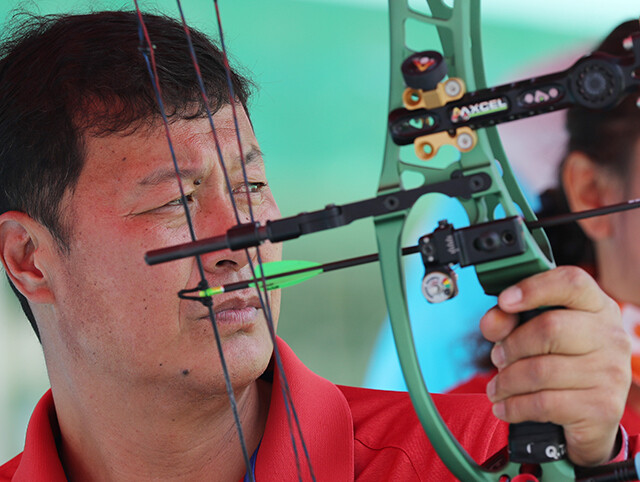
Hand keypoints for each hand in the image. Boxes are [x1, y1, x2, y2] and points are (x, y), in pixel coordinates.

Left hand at [480, 266, 630, 465]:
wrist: (588, 413)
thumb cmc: (558, 361)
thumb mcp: (531, 333)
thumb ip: (508, 321)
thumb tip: (492, 321)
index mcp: (596, 306)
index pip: (572, 282)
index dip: (534, 288)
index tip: (504, 301)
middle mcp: (610, 335)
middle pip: (550, 328)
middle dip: (512, 345)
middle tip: (497, 358)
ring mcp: (610, 372)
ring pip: (542, 370)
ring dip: (507, 381)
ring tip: (497, 387)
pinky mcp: (602, 407)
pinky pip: (545, 403)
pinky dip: (515, 406)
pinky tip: (505, 407)